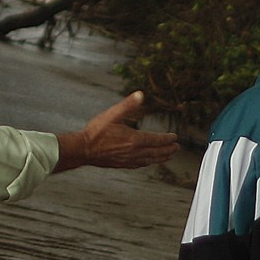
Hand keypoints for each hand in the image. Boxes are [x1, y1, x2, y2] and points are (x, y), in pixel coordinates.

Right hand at [55, 91, 177, 172]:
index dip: (167, 138)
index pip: (156, 139)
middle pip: (156, 152)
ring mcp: (128, 160)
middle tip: (177, 148)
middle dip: (168, 149)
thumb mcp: (112, 114)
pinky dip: (148, 163)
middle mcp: (134, 152)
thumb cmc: (96, 131)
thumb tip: (140, 94)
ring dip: (161, 158)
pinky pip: (140, 165)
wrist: (83, 149)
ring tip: (168, 156)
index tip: (175, 137)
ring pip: (150, 160)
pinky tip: (149, 162)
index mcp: (134, 139)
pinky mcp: (122, 164)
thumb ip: (128, 105)